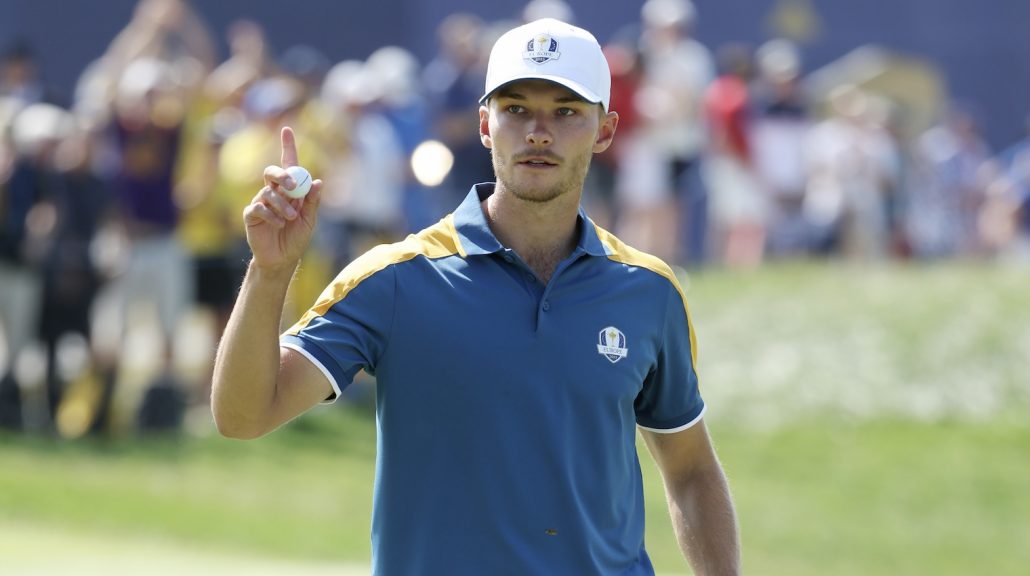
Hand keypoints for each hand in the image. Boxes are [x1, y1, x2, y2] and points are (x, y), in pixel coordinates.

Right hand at [243, 126, 321, 272]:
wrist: (282, 258)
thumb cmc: (296, 238)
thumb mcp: (309, 220)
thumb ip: (312, 202)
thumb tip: (317, 182)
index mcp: (290, 190)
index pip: (288, 164)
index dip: (287, 146)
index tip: (287, 130)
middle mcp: (274, 192)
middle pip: (272, 172)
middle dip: (282, 175)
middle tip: (293, 186)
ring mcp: (261, 202)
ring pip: (268, 192)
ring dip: (282, 205)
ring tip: (290, 218)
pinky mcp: (251, 214)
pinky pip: (258, 207)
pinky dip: (271, 215)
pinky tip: (279, 224)